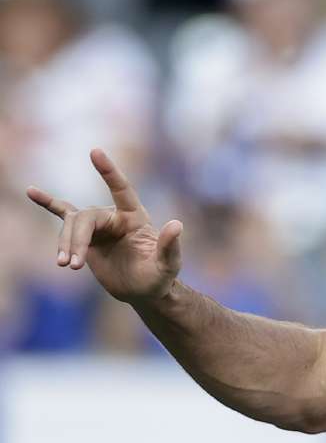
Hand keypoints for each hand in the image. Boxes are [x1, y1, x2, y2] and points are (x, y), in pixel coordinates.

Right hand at [26, 149, 182, 303]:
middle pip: (86, 218)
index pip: (121, 189)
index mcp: (135, 217)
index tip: (95, 152)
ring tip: (66, 265)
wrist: (142, 290)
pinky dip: (48, 203)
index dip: (109, 172)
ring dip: (66, 244)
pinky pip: (64, 214)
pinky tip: (31, 192)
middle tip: (73, 266)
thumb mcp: (168, 266)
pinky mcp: (85, 235)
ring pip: (72, 225)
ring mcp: (99, 225)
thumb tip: (177, 225)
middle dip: (77, 241)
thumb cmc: (158, 278)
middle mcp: (115, 216)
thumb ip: (170, 247)